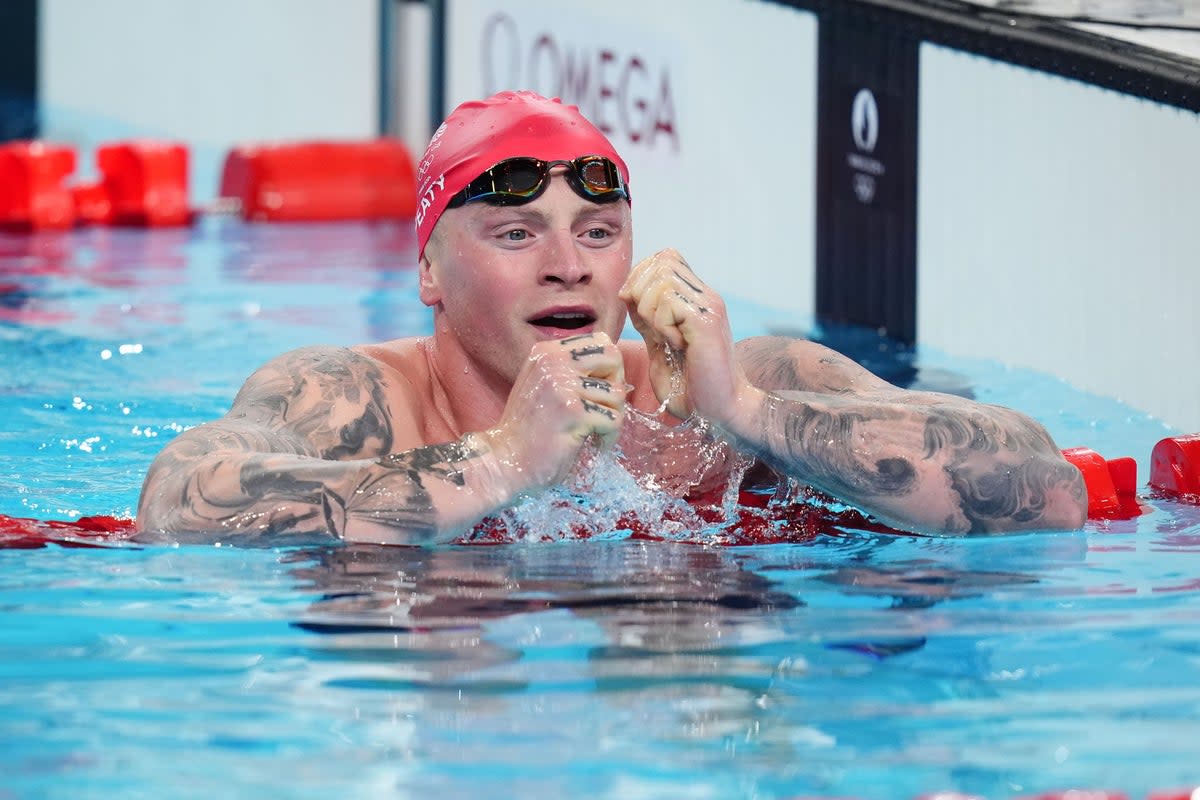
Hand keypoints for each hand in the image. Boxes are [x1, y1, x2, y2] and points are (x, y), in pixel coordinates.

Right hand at [484, 332, 625, 490]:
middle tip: (603, 409)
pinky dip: (609, 436)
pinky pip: (613, 418)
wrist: (506, 462)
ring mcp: (562, 386)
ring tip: (595, 431)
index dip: (609, 368)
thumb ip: (571, 369)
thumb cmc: (529, 429)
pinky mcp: (573, 413)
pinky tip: (595, 443)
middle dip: (616, 386)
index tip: (598, 392)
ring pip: (617, 392)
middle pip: (614, 358)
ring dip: (612, 416)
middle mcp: (553, 362)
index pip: (600, 342)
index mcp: (547, 352)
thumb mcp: (544, 384)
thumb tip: (614, 362)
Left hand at [618, 248, 745, 423]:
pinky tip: (677, 345)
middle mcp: (705, 296)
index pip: (666, 258)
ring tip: (665, 338)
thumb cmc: (691, 387)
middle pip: (662, 260)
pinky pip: (667, 302)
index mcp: (696, 300)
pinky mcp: (706, 320)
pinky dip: (661, 325)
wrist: (720, 411)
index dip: (641, 276)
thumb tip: (627, 294)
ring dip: (649, 310)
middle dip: (640, 290)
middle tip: (647, 324)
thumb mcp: (659, 347)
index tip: (636, 310)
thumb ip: (647, 320)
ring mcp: (708, 306)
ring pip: (662, 277)